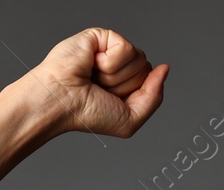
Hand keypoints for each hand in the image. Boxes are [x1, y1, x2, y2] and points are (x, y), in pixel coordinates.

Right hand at [32, 28, 167, 137]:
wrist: (59, 103)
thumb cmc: (84, 114)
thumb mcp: (129, 120)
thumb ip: (155, 98)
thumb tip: (164, 69)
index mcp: (123, 84)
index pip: (150, 80)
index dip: (135, 94)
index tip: (109, 100)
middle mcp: (117, 66)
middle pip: (146, 69)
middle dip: (124, 86)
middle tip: (98, 89)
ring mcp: (109, 50)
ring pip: (139, 58)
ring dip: (115, 76)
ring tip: (92, 78)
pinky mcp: (102, 36)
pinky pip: (126, 48)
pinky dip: (109, 63)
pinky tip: (90, 65)